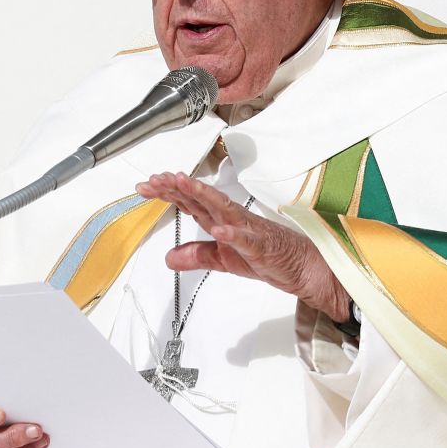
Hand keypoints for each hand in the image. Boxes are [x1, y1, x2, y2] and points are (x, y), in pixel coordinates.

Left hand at [135, 172, 350, 322]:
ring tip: (182, 184)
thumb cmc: (266, 257)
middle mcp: (232, 218)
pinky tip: (219, 230)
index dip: (167, 192)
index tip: (145, 186)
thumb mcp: (222, 260)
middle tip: (155, 178)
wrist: (301, 268)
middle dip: (177, 187)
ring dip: (202, 195)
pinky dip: (233, 234)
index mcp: (221, 220)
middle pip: (200, 198)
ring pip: (221, 208)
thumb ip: (196, 255)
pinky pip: (246, 239)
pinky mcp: (261, 247)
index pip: (189, 202)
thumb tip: (168, 258)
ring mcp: (247, 230)